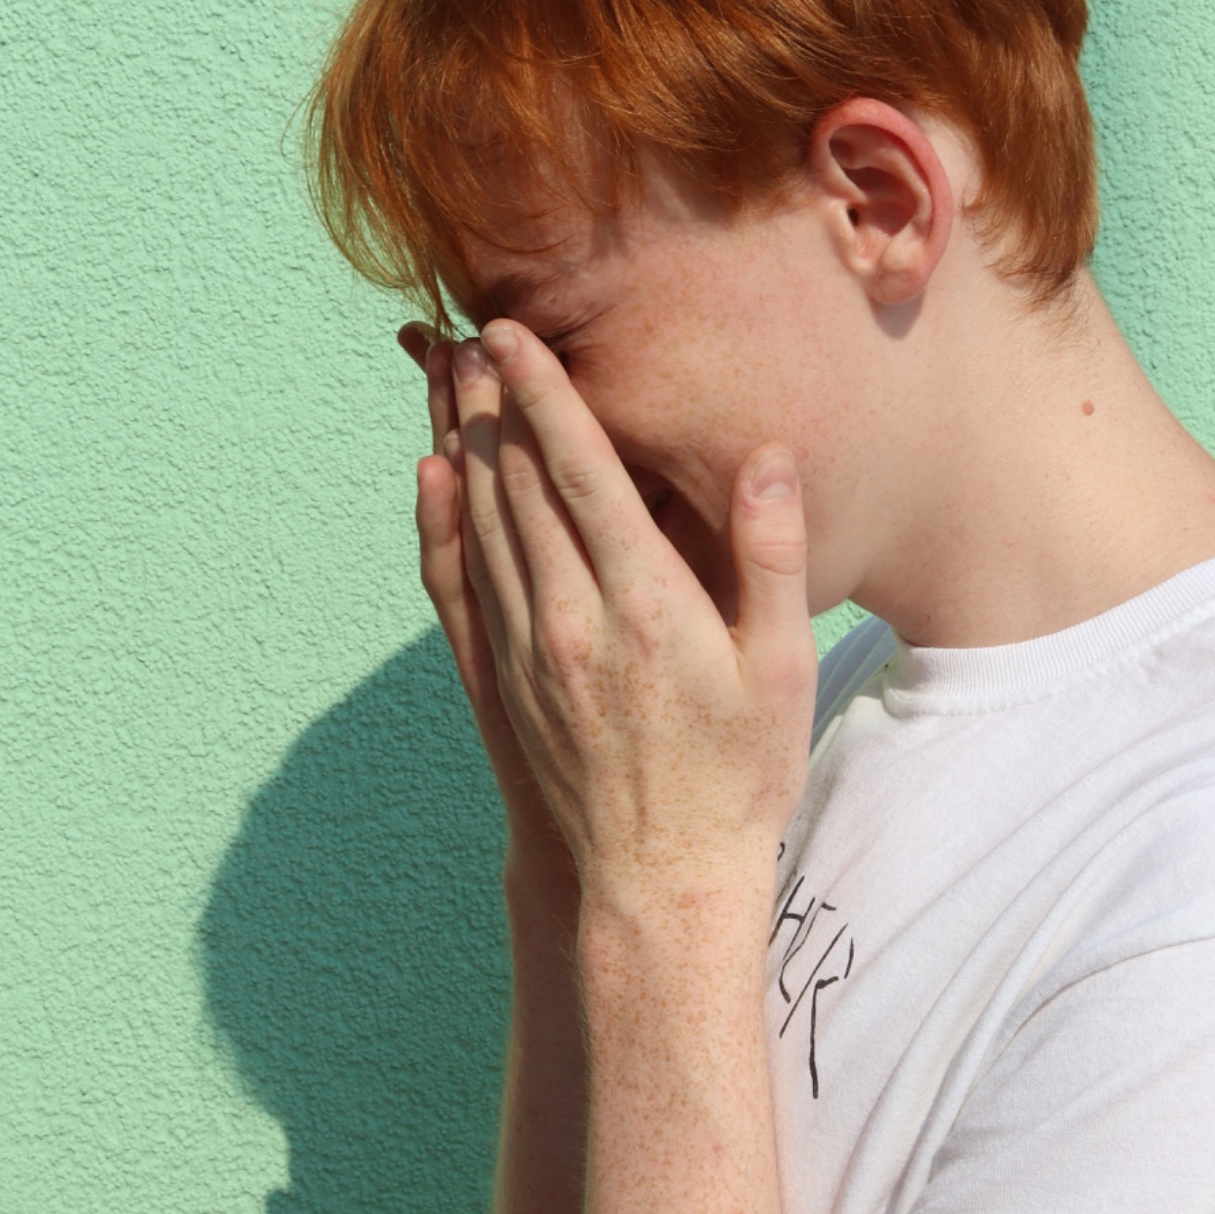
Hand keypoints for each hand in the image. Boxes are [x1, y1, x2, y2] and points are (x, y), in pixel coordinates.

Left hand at [443, 322, 817, 912]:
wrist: (662, 883)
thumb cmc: (740, 773)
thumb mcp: (783, 665)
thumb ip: (771, 554)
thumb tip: (763, 453)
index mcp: (645, 602)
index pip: (579, 471)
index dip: (543, 394)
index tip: (513, 334)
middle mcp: (570, 618)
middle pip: (516, 483)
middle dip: (492, 400)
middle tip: (470, 330)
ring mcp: (526, 651)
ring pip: (481, 523)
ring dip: (464, 442)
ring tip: (450, 377)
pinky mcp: (500, 683)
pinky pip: (457, 586)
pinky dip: (439, 524)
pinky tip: (431, 479)